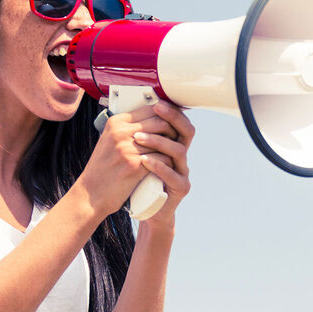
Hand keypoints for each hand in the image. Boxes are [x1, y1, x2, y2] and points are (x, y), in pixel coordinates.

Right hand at [73, 102, 193, 222]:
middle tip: (176, 139)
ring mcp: (128, 149)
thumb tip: (152, 119)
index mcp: (116, 123)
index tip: (172, 122)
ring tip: (174, 152)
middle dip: (172, 130)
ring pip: (164, 140)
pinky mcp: (135, 166)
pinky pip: (162, 158)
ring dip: (172, 147)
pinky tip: (167, 166)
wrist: (92, 193)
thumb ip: (127, 129)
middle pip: (160, 121)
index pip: (150, 109)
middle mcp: (121, 132)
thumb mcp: (110, 140)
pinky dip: (167, 162)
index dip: (165, 115)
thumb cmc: (102, 168)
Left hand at [132, 102, 193, 229]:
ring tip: (138, 139)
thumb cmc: (140, 180)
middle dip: (171, 118)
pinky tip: (144, 161)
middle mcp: (181, 157)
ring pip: (179, 150)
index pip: (178, 122)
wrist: (147, 209)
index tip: (155, 102)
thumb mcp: (138, 154)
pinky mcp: (180, 188)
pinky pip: (172, 174)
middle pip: (186, 131)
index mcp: (172, 145)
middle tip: (155, 110)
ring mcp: (183, 172)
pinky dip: (158, 166)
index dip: (170, 110)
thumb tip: (126, 113)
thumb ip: (139, 137)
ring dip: (158, 141)